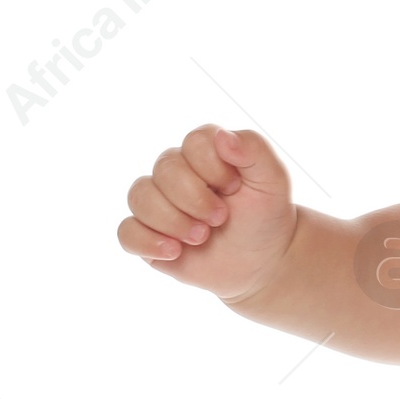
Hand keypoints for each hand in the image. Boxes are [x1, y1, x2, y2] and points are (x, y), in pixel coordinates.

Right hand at [117, 125, 295, 301]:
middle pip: (164, 169)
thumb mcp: (273, 181)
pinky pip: (126, 232)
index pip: (194, 143)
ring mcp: (158, 203)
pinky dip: (147, 241)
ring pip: (140, 197)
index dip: (214, 168)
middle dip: (195, 199)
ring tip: (201, 237)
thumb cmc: (265, 216)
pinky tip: (174, 251)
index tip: (235, 189)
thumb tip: (223, 136)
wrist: (262, 261)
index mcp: (203, 152)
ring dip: (173, 221)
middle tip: (220, 219)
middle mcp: (174, 172)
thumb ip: (254, 150)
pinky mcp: (147, 235)